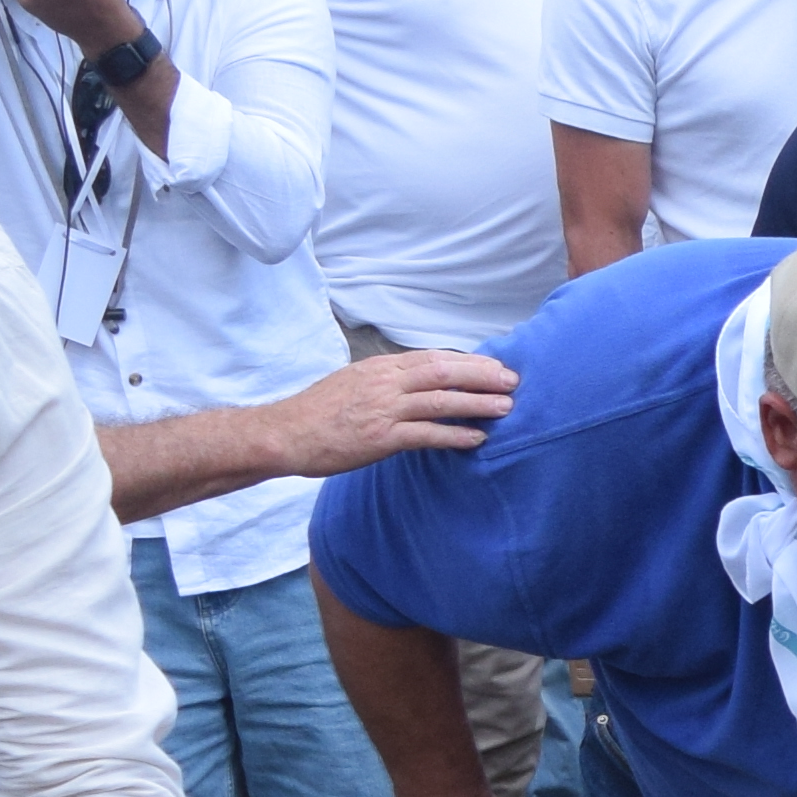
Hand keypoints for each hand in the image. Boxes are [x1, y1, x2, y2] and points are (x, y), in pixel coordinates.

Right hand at [260, 348, 520, 476]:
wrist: (285, 433)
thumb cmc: (318, 412)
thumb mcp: (354, 383)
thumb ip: (387, 381)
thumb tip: (419, 383)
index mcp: (379, 367)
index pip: (431, 357)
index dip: (466, 361)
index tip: (494, 366)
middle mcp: (384, 382)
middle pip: (442, 371)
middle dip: (481, 375)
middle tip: (512, 381)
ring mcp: (383, 409)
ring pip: (440, 400)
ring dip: (476, 403)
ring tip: (506, 407)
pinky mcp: (379, 438)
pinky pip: (425, 434)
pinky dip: (454, 435)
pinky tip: (477, 438)